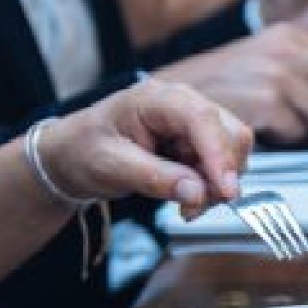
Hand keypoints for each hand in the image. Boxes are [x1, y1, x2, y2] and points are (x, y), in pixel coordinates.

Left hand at [36, 79, 252, 220]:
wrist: (75, 154)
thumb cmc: (84, 150)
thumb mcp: (111, 167)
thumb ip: (154, 178)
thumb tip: (197, 192)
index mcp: (156, 99)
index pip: (202, 120)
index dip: (220, 155)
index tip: (226, 191)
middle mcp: (183, 104)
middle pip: (230, 134)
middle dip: (221, 176)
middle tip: (195, 207)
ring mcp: (194, 124)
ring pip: (232, 153)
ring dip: (217, 186)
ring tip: (185, 205)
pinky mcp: (198, 143)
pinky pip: (221, 167)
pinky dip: (211, 188)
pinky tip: (187, 198)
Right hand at [157, 24, 307, 144]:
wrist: (178, 91)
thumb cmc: (220, 80)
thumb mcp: (263, 57)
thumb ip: (303, 66)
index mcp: (287, 35)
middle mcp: (284, 51)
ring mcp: (276, 77)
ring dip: (307, 123)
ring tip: (280, 118)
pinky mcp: (267, 105)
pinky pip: (298, 130)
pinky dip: (285, 135)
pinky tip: (266, 126)